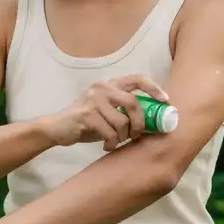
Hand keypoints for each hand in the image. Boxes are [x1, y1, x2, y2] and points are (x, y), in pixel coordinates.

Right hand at [41, 74, 169, 151]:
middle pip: (133, 103)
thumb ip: (123, 109)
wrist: (58, 127)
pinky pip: (109, 133)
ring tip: (115, 142)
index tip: (165, 101)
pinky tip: (106, 145)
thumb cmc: (87, 120)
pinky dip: (111, 143)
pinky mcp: (86, 115)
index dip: (154, 89)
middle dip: (139, 123)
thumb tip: (152, 121)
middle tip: (136, 135)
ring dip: (122, 137)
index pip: (137, 78)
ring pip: (121, 122)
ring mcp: (93, 100)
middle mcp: (102, 87)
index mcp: (110, 84)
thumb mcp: (106, 109)